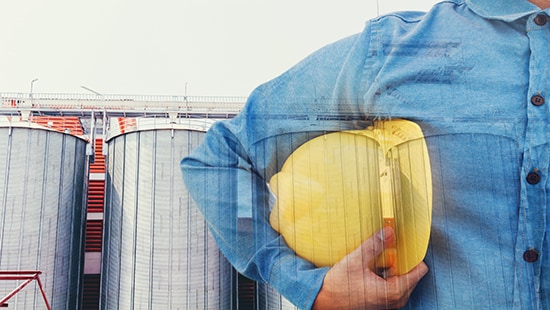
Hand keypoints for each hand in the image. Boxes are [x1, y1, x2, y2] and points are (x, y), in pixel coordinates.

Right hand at [312, 227, 427, 308]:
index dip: (412, 255)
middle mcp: (396, 300)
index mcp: (394, 291)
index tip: (402, 245)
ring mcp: (391, 302)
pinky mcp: (384, 301)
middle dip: (401, 261)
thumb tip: (389, 231)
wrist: (325, 301)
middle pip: (412, 273)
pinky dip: (388, 275)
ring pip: (403, 279)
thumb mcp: (355, 261)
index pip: (419, 270)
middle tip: (386, 251)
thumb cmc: (339, 286)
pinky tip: (373, 269)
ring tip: (378, 261)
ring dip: (394, 268)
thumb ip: (374, 245)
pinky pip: (394, 284)